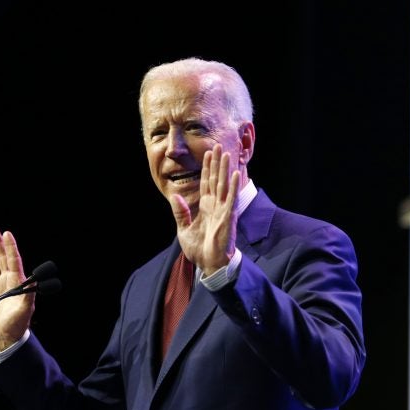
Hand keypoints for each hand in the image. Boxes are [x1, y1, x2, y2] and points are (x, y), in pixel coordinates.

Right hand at [0, 228, 35, 351]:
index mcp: (17, 282)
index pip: (14, 260)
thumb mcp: (26, 309)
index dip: (11, 247)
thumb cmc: (18, 324)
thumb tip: (36, 281)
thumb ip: (30, 294)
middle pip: (3, 259)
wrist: (6, 337)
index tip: (7, 234)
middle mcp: (8, 282)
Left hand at [169, 144, 239, 275]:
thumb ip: (181, 212)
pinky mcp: (228, 217)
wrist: (209, 264)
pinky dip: (233, 186)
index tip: (207, 153)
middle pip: (215, 179)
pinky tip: (235, 174)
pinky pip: (230, 199)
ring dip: (225, 169)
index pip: (206, 183)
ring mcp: (223, 210)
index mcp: (205, 207)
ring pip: (224, 185)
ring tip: (227, 153)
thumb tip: (174, 196)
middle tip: (218, 145)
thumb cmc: (199, 249)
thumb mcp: (184, 229)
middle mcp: (215, 205)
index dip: (206, 168)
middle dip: (216, 163)